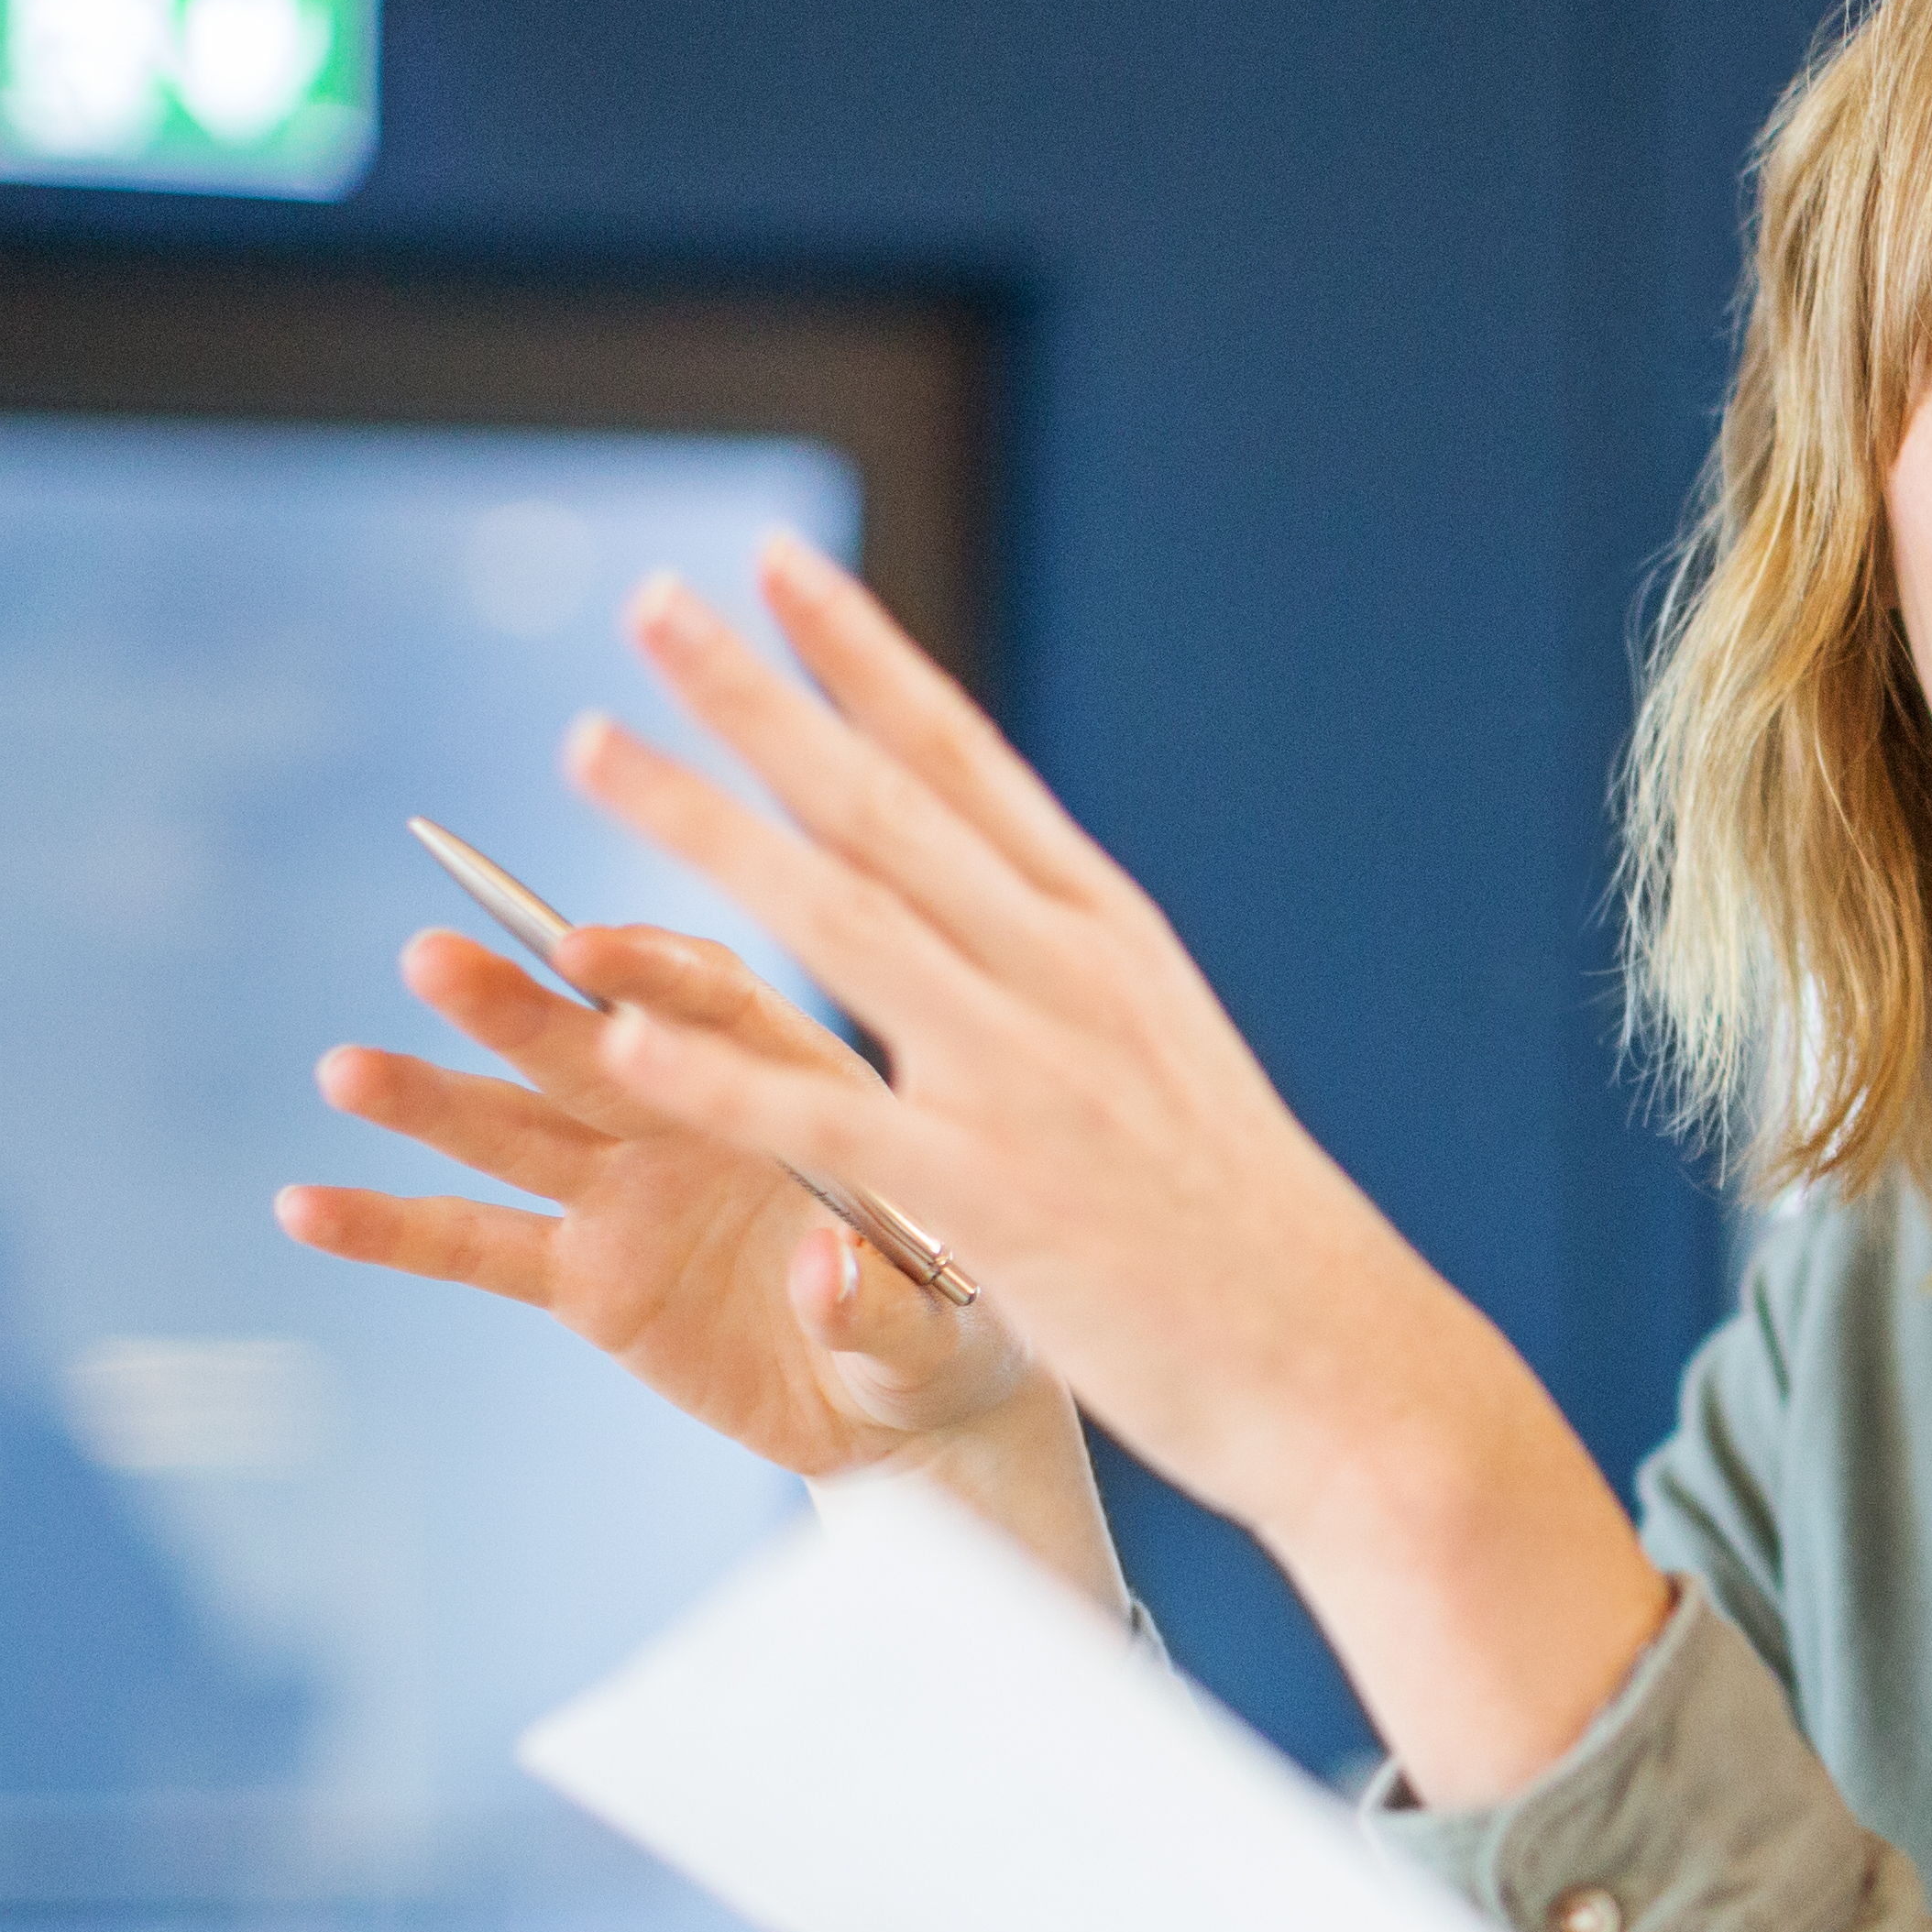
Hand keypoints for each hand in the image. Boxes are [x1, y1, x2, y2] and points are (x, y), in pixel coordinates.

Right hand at [284, 911, 1054, 1488]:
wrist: (911, 1406)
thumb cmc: (957, 1326)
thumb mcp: (945, 1322)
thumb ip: (884, 1298)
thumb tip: (825, 1273)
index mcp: (796, 1083)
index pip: (716, 1002)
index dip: (649, 974)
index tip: (581, 949)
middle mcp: (694, 1113)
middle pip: (591, 1042)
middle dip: (515, 1005)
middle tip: (434, 958)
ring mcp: (628, 1189)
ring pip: (513, 1128)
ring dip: (430, 1097)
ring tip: (345, 1070)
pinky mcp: (583, 1276)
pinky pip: (474, 1245)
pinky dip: (390, 1227)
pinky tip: (304, 1206)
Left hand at [425, 537, 1664, 1799]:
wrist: (1343, 1361)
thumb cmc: (1251, 1232)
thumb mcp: (1169, 1053)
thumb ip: (1070, 976)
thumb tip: (1001, 901)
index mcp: (1105, 936)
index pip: (963, 759)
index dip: (861, 655)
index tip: (775, 569)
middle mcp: (1063, 976)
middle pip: (880, 803)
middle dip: (754, 695)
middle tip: (649, 604)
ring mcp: (1026, 1078)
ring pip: (833, 916)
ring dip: (700, 825)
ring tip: (588, 751)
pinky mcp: (989, 1195)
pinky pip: (821, 1115)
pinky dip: (714, 1069)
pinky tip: (618, 1024)